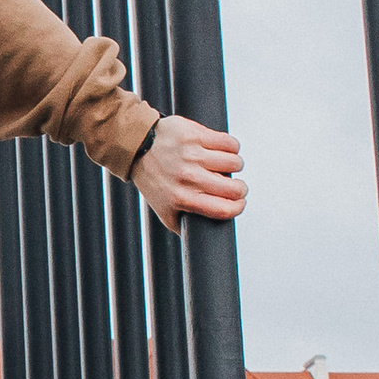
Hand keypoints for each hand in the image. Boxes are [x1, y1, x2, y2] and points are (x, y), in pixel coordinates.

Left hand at [132, 114, 246, 235]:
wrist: (137, 146)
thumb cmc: (154, 180)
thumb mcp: (164, 209)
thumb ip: (182, 226)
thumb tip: (200, 243)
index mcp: (182, 198)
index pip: (224, 209)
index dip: (238, 208)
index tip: (239, 204)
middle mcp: (188, 177)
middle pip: (233, 188)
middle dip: (240, 189)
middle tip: (235, 187)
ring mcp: (192, 155)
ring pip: (234, 163)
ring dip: (235, 166)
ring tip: (227, 167)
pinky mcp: (195, 135)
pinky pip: (229, 142)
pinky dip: (232, 147)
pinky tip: (225, 151)